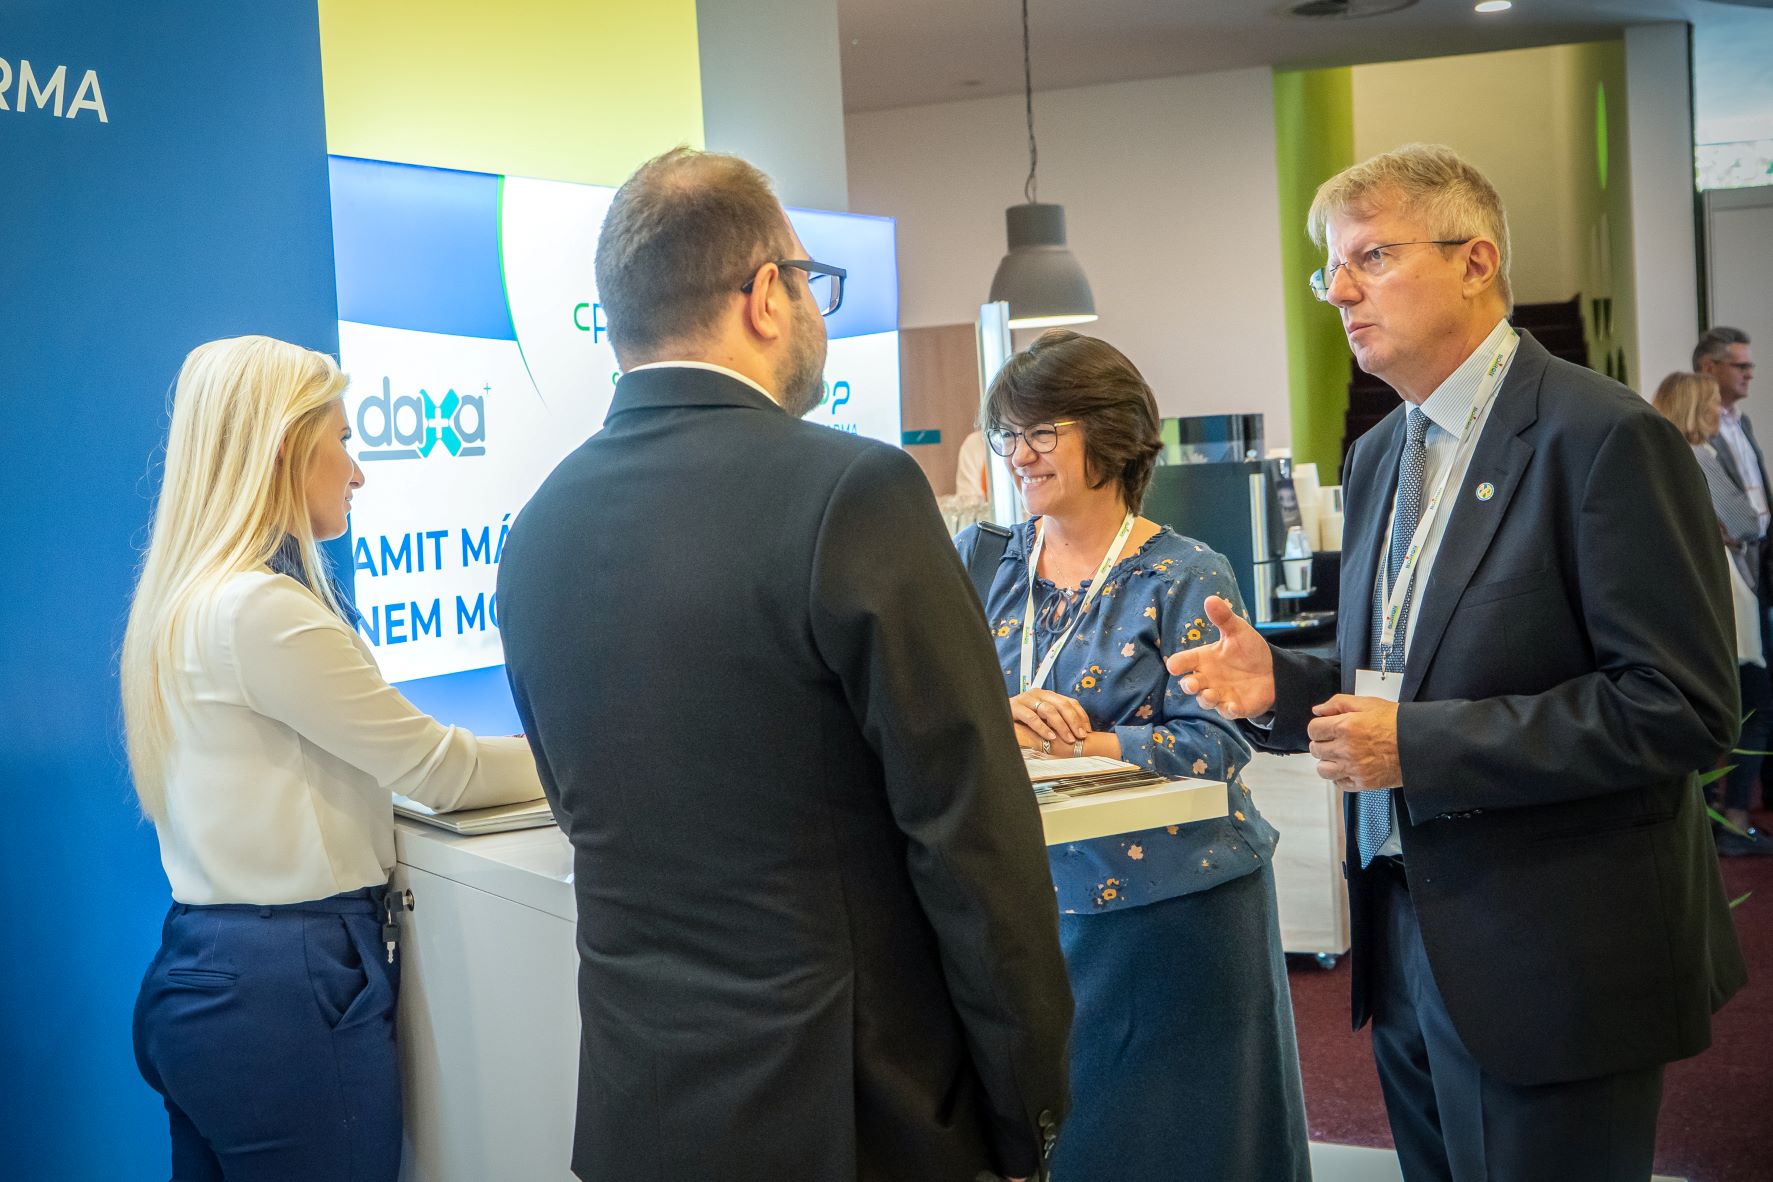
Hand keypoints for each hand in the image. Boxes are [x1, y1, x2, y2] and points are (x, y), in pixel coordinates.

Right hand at [1011, 690, 1089, 743]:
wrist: (996, 716)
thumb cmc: (1021, 721)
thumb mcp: (1042, 718)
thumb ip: (1055, 720)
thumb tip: (1077, 730)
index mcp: (1047, 695)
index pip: (1069, 702)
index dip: (1080, 716)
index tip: (1086, 731)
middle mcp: (1038, 693)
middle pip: (1062, 704)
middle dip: (1074, 721)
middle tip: (1080, 736)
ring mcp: (1026, 699)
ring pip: (1049, 710)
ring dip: (1061, 726)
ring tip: (1068, 738)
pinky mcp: (1015, 707)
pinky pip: (1032, 717)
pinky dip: (1042, 728)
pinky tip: (1050, 737)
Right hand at [1164, 594, 1274, 718]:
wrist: (1272, 670)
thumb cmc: (1248, 650)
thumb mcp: (1237, 631)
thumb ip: (1223, 617)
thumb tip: (1210, 599)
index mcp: (1204, 659)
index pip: (1185, 662)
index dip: (1178, 664)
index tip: (1173, 666)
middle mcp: (1208, 678)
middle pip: (1191, 684)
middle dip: (1189, 685)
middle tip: (1191, 683)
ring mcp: (1220, 694)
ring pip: (1206, 700)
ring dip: (1206, 699)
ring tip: (1211, 694)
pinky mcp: (1234, 707)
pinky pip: (1228, 711)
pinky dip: (1229, 710)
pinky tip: (1233, 706)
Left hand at [1306, 695, 1400, 790]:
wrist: (1420, 744)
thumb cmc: (1398, 724)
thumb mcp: (1368, 703)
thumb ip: (1339, 703)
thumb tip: (1319, 710)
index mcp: (1345, 727)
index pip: (1313, 730)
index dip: (1319, 727)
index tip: (1325, 728)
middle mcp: (1346, 749)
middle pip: (1316, 749)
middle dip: (1323, 743)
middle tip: (1335, 740)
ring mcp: (1353, 768)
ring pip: (1323, 769)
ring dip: (1328, 762)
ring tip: (1339, 755)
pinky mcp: (1362, 782)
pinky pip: (1339, 784)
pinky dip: (1341, 776)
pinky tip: (1349, 767)